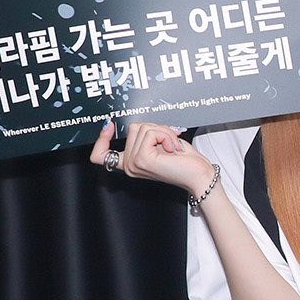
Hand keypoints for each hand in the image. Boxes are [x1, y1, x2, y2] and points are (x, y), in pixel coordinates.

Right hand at [88, 119, 213, 193]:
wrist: (200, 175)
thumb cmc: (186, 161)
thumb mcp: (161, 144)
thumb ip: (146, 136)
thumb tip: (139, 124)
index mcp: (130, 163)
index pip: (100, 155)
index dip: (100, 138)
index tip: (108, 125)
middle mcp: (128, 165)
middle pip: (133, 127)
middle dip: (156, 128)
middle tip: (170, 143)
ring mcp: (133, 163)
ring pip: (143, 128)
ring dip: (163, 132)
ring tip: (172, 146)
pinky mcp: (142, 159)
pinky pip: (150, 133)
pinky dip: (165, 135)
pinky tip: (172, 148)